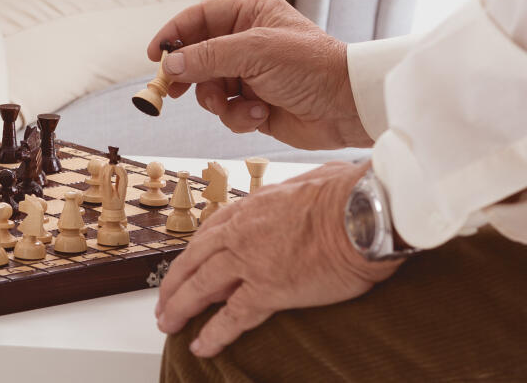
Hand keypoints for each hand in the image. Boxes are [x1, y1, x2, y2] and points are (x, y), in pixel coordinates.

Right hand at [148, 0, 371, 150]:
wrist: (349, 108)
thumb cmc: (312, 67)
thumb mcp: (255, 52)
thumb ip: (208, 56)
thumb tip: (169, 65)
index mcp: (251, 15)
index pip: (200, 17)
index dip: (175, 34)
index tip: (155, 54)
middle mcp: (248, 42)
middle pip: (198, 55)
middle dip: (189, 75)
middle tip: (172, 89)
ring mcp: (251, 75)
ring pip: (209, 88)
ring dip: (218, 100)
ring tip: (237, 103)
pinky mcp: (256, 105)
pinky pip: (227, 111)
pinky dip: (239, 116)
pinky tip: (261, 114)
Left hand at [156, 161, 399, 357]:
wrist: (364, 213)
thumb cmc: (348, 194)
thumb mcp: (311, 180)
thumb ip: (298, 192)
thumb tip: (308, 190)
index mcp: (251, 207)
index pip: (210, 232)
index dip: (195, 254)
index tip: (187, 266)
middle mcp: (240, 233)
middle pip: (194, 260)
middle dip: (174, 283)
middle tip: (163, 301)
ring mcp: (249, 261)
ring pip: (201, 287)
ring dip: (180, 307)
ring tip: (168, 323)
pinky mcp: (268, 289)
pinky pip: (233, 317)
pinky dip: (214, 334)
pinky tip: (201, 346)